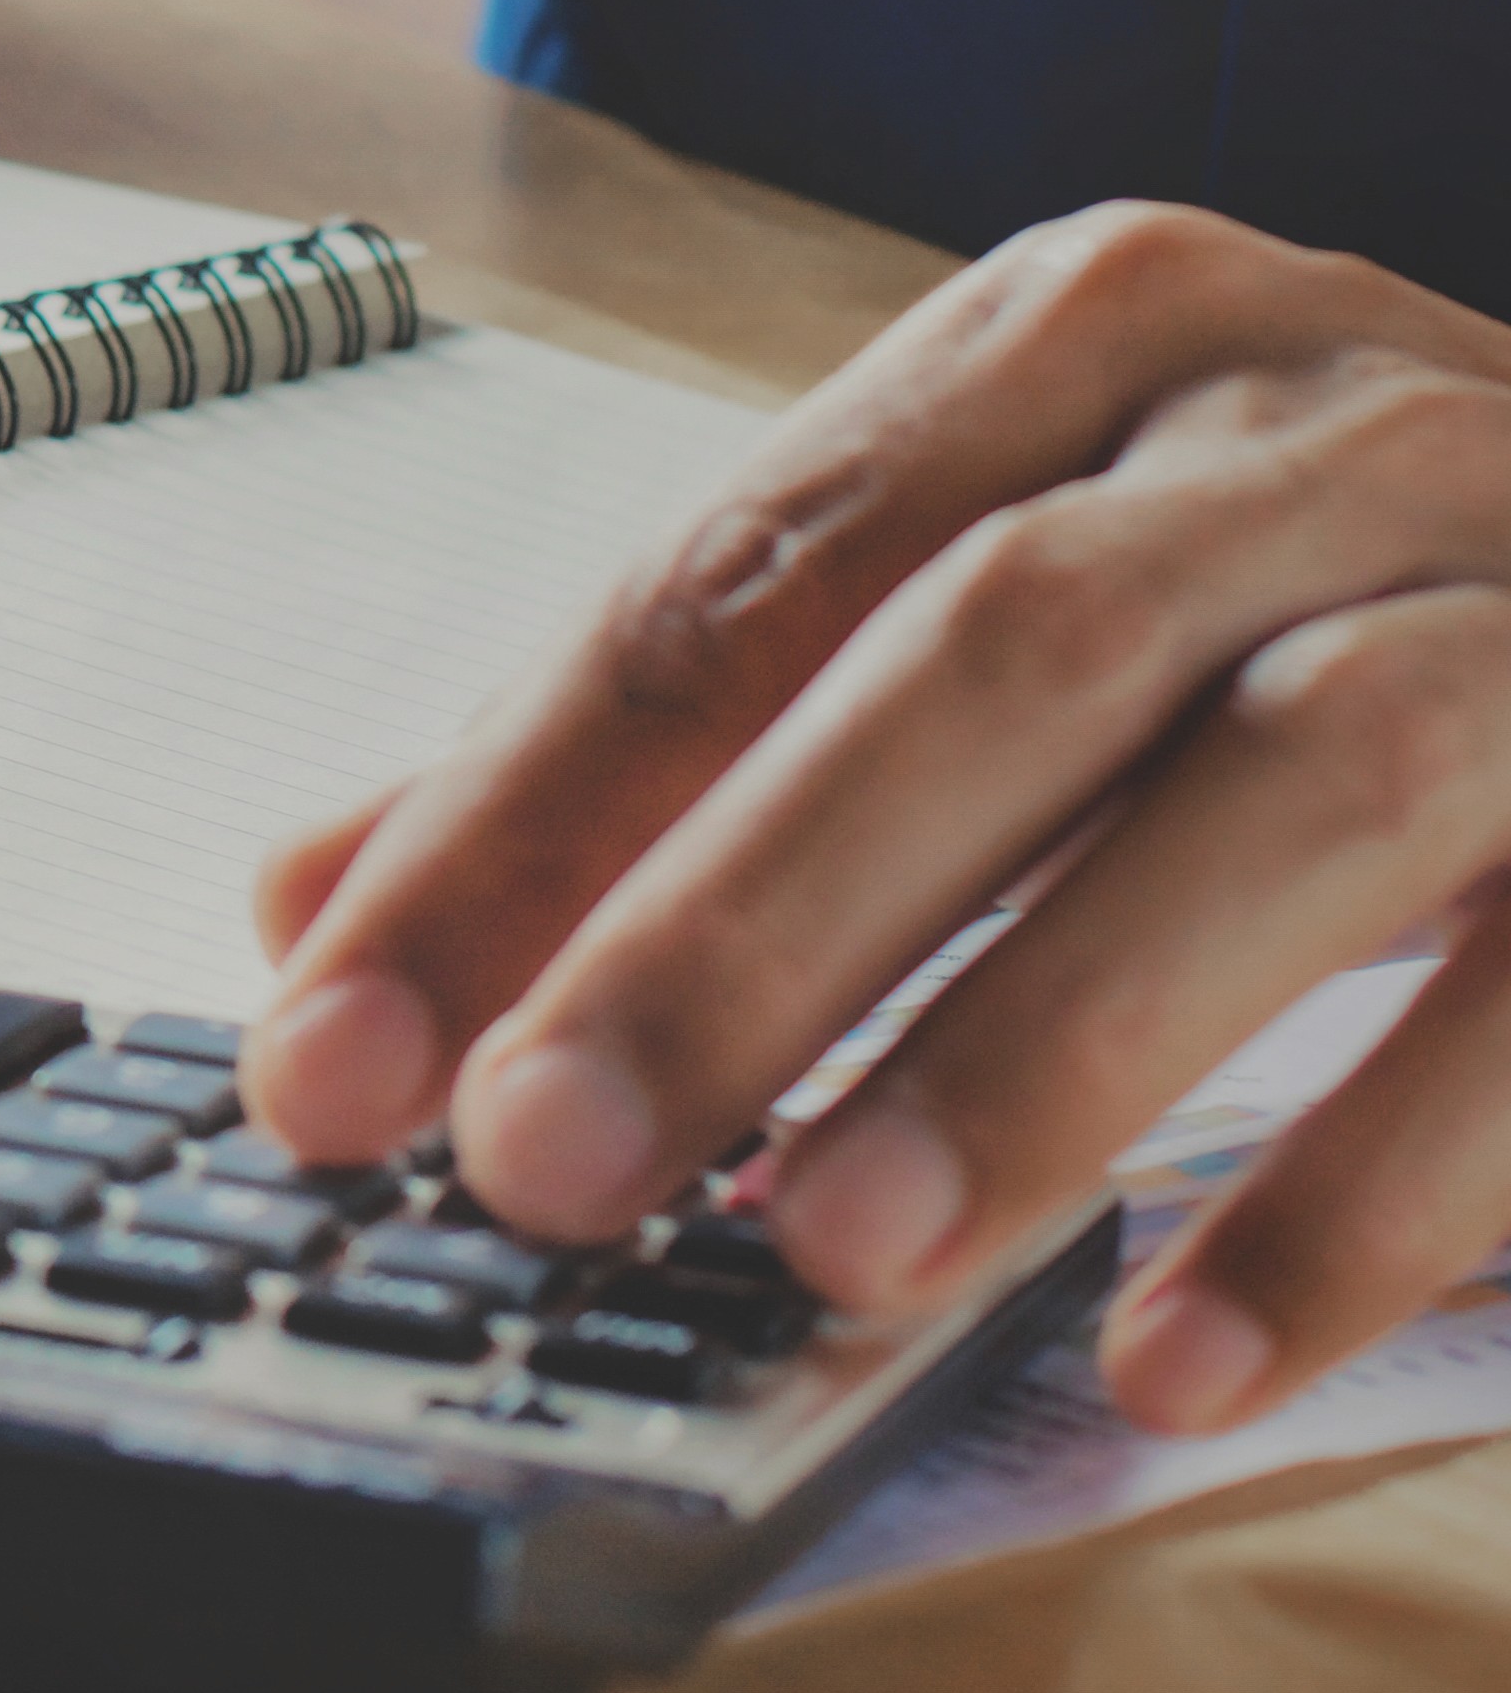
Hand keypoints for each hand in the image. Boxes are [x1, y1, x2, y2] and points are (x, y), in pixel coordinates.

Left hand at [243, 201, 1510, 1432]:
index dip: (505, 829)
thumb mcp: (1016, 601)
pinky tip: (1181, 1352)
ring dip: (1042, 1041)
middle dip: (738, 926)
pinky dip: (1369, 1187)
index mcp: (1086, 341)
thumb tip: (323, 905)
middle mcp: (1323, 416)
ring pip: (1286, 789)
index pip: (719, 588)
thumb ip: (692, 750)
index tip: (326, 1053)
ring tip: (835, 1258)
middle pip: (982, 652)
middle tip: (539, 1162)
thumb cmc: (1348, 601)